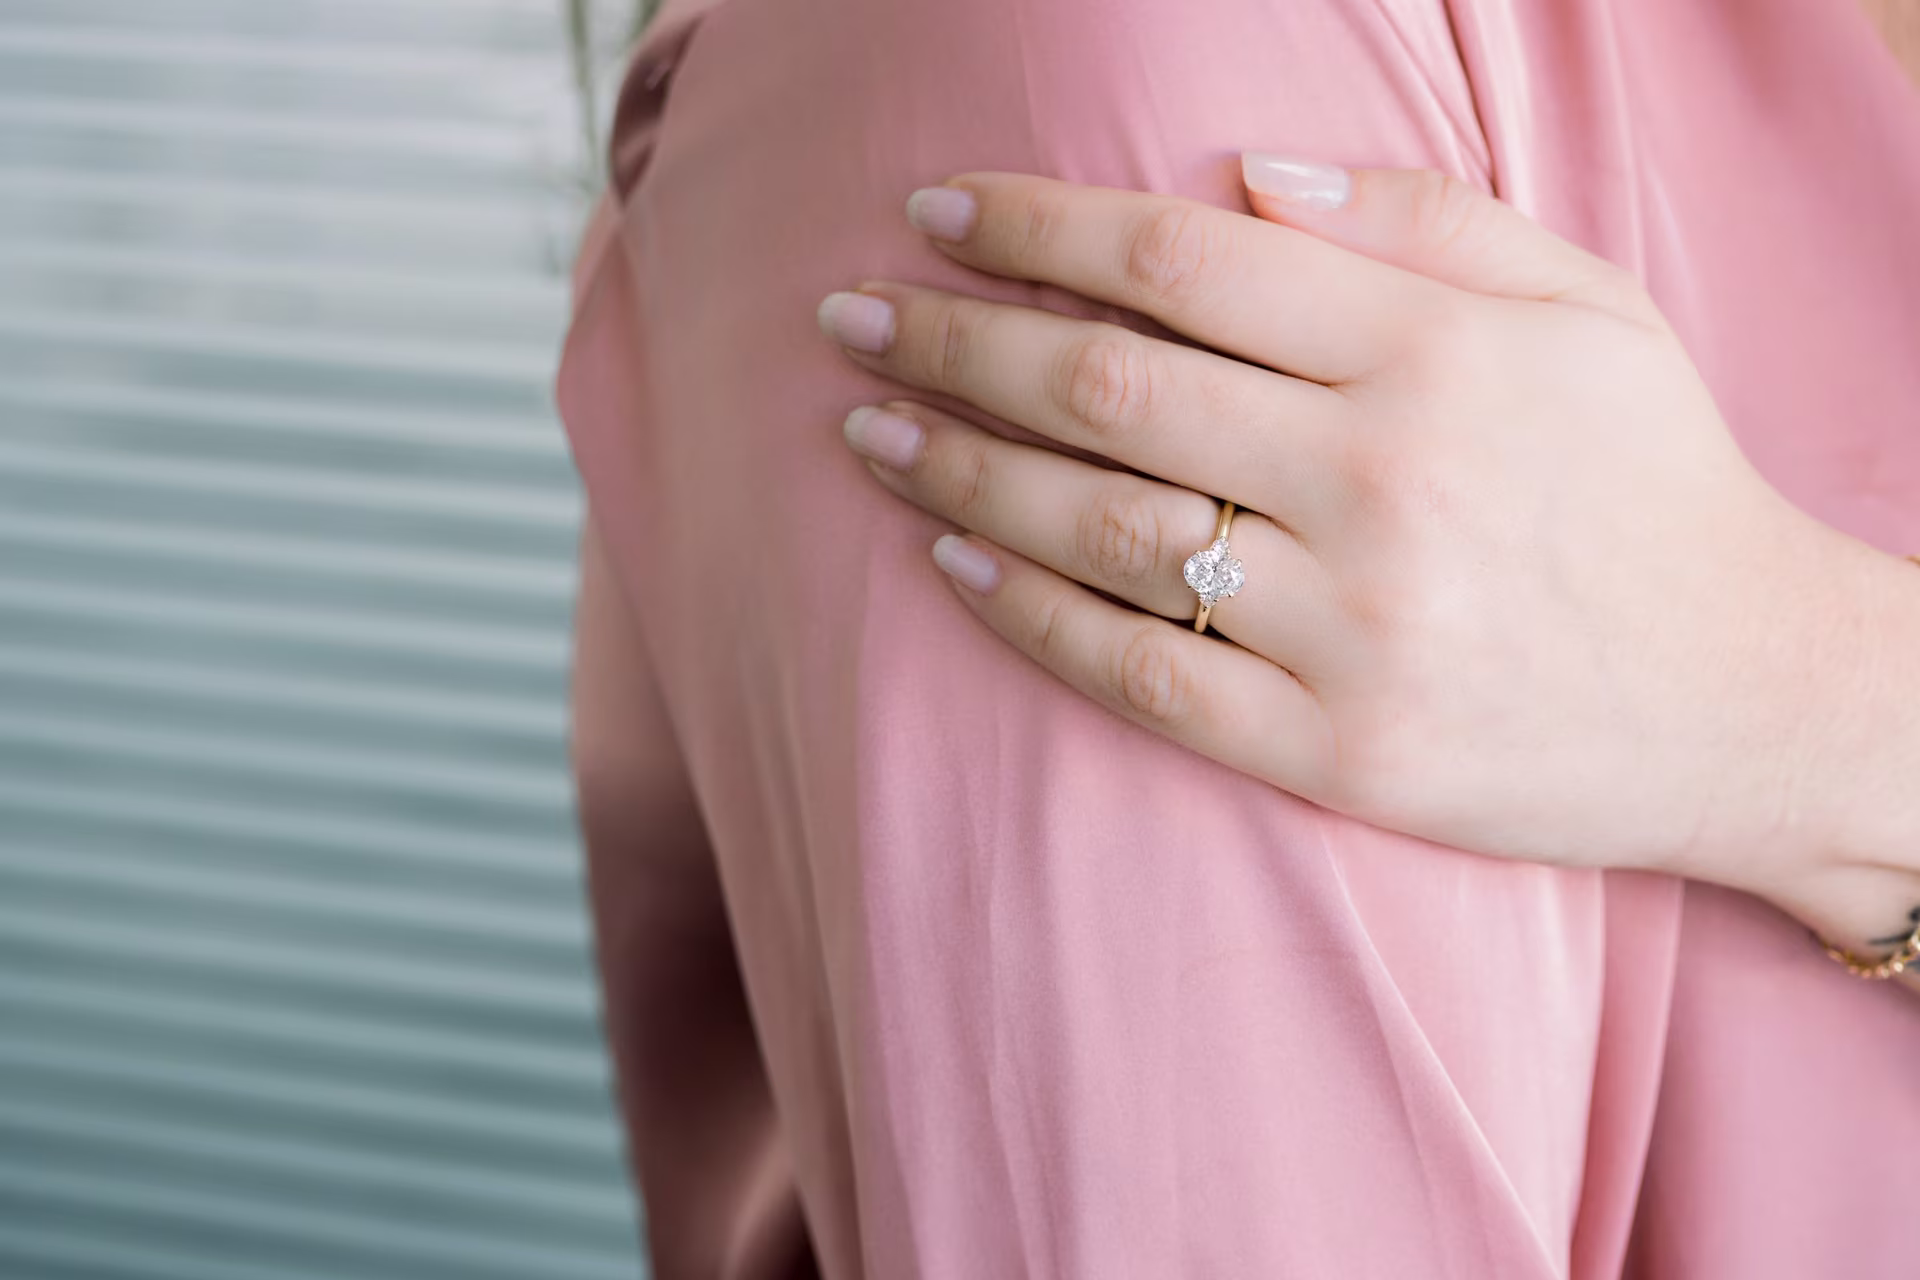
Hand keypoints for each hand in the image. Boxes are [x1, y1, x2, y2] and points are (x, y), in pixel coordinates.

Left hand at [814, 156, 1919, 941]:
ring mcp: (1354, 628)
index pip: (1177, 260)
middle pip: (1105, 388)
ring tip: (866, 431)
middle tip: (849, 317)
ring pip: (1098, 531)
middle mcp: (1381, 481)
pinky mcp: (1338, 752)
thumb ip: (1421, 221)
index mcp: (1432, 352)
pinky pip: (1143, 676)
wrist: (1756, 702)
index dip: (1032, 226)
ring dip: (956, 472)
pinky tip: (950, 566)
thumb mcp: (1584, 309)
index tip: (935, 209)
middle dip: (951, 340)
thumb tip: (1242, 167)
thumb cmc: (1656, 484)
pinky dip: (1030, 617)